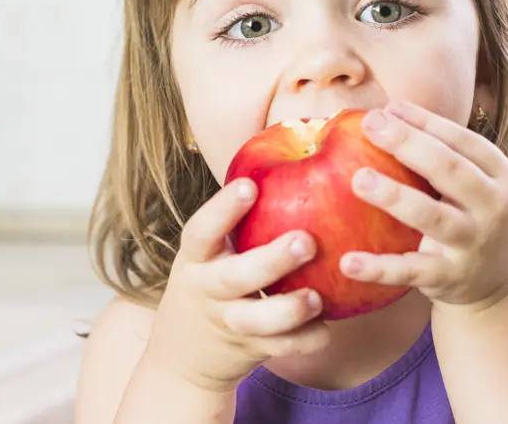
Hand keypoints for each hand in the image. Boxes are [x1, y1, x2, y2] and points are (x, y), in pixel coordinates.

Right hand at [148, 179, 329, 392]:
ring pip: (255, 320)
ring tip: (317, 297)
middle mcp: (206, 289)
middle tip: (306, 241)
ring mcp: (226, 322)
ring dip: (288, 310)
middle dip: (271, 260)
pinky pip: (278, 348)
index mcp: (196, 257)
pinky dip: (303, 341)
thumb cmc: (211, 279)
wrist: (181, 355)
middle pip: (235, 277)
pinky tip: (326, 328)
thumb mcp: (210, 251)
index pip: (202, 229)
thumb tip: (295, 150)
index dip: (224, 208)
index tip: (250, 185)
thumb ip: (239, 221)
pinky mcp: (247, 350)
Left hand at [339, 101, 507, 310]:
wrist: (496, 288)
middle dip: (408, 143)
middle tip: (370, 124)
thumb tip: (385, 112)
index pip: (462, 140)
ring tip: (358, 179)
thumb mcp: (472, 185)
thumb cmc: (470, 219)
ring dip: (394, 196)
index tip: (387, 108)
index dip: (425, 122)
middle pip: (449, 169)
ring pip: (431, 217)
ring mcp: (473, 244)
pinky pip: (409, 271)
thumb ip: (439, 153)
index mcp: (500, 175)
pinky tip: (347, 262)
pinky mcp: (450, 277)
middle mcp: (493, 206)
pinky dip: (378, 268)